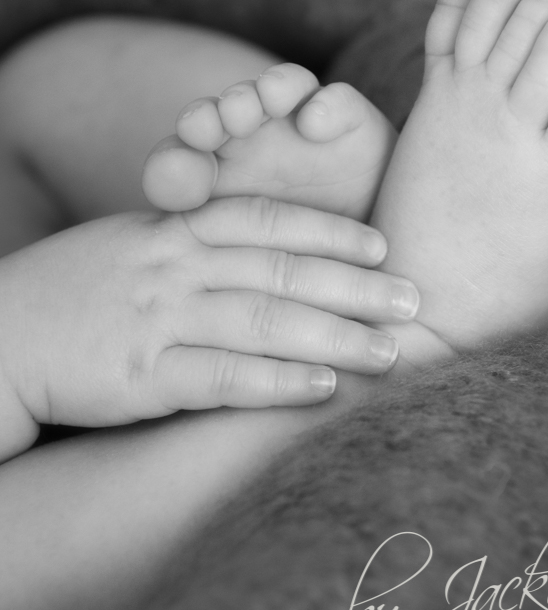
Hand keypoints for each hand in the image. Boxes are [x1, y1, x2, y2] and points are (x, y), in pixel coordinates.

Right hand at [0, 196, 418, 459]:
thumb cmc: (72, 290)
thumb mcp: (134, 245)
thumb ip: (195, 244)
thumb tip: (258, 252)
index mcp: (173, 230)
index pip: (265, 222)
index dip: (329, 233)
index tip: (381, 246)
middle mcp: (173, 267)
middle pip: (281, 270)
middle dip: (354, 285)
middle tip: (413, 298)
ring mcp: (159, 319)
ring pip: (264, 321)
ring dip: (335, 335)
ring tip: (391, 351)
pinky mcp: (143, 376)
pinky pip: (223, 377)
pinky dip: (278, 381)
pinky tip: (324, 387)